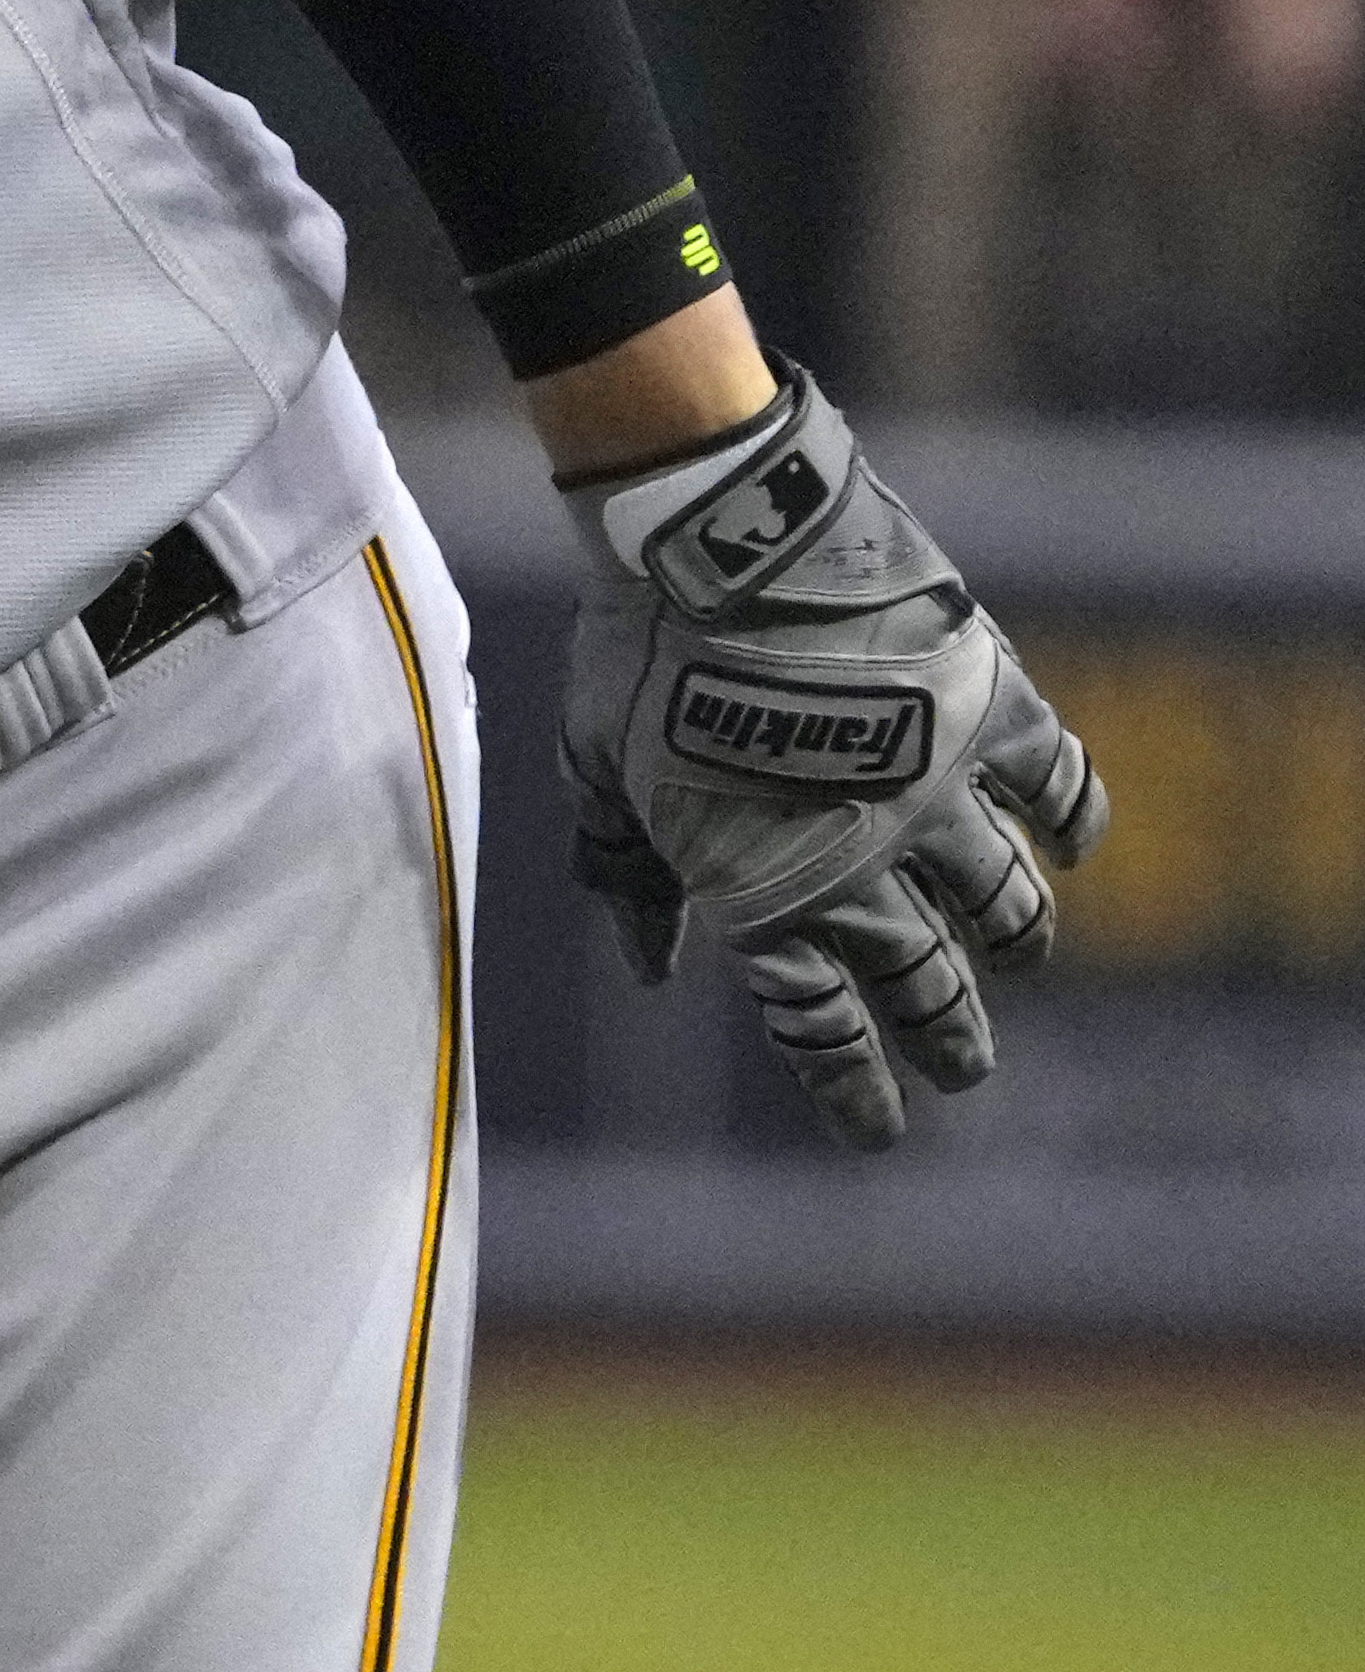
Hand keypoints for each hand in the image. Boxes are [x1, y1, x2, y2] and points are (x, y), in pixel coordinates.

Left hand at [555, 362, 1108, 1148]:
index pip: (821, 1023)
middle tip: (965, 1066)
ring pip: (1009, 909)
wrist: (719, 540)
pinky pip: (1063, 789)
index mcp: (764, 892)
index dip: (853, 1084)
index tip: (878, 1130)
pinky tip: (1070, 843)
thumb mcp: (599, 773)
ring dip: (1017, 942)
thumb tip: (651, 970)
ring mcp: (941, 795)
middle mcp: (868, 866)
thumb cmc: (634, 649)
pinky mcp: (995, 716)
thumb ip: (628, 874)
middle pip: (928, 985)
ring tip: (1020, 955)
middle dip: (950, 1037)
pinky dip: (1073, 822)